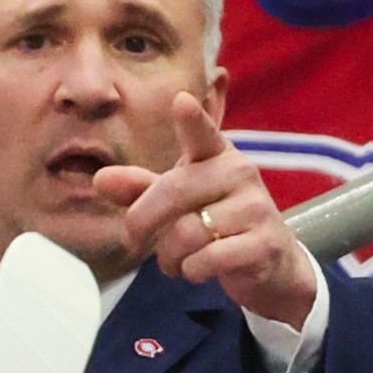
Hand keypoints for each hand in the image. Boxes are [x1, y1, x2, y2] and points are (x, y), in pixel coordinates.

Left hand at [93, 94, 321, 329]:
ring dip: (169, 256)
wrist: (272, 262)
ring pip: (187, 232)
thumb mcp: (178, 202)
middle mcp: (240, 173)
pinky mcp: (264, 243)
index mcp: (216, 155)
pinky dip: (192, 271)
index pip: (202, 134)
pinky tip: (197, 270)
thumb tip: (100, 179)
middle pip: (173, 192)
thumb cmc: (216, 222)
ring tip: (175, 260)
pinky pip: (208, 259)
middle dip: (142, 221)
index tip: (180, 101)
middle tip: (134, 240)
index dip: (191, 120)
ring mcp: (256, 207)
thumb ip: (141, 189)